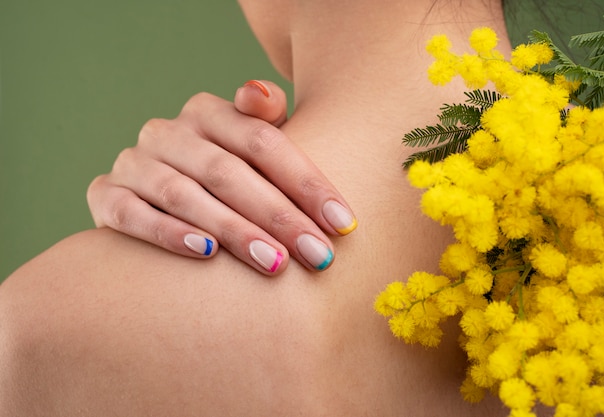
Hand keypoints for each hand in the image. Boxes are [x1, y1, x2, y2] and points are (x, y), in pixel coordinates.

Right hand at [87, 80, 356, 274]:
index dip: (307, 182)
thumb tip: (264, 97)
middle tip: (317, 254)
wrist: (160, 196)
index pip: (264, 141)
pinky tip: (206, 255)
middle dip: (278, 216)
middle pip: (228, 171)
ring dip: (233, 230)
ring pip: (185, 195)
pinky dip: (168, 234)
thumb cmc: (228, 175)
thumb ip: (266, 122)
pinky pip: (131, 215)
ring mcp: (135, 163)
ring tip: (274, 262)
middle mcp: (169, 132)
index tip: (343, 223)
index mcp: (208, 112)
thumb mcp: (251, 146)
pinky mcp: (107, 195)